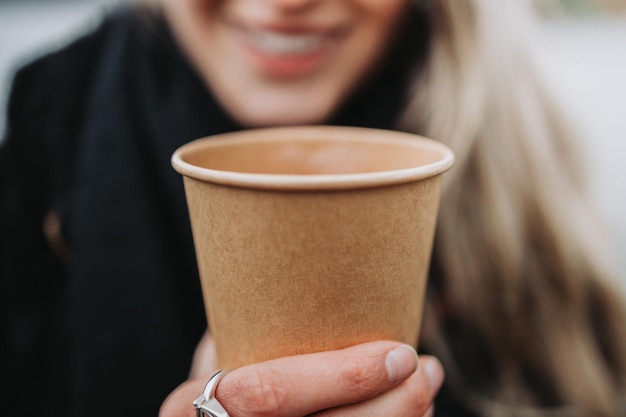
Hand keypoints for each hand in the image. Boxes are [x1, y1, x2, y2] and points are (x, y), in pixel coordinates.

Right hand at [160, 334, 443, 416]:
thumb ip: (253, 317)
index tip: (399, 354)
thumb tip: (318, 261)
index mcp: (191, 404)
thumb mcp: (219, 344)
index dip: (341, 378)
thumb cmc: (218, 372)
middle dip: (393, 407)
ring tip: (429, 386)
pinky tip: (414, 415)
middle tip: (426, 369)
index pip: (267, 393)